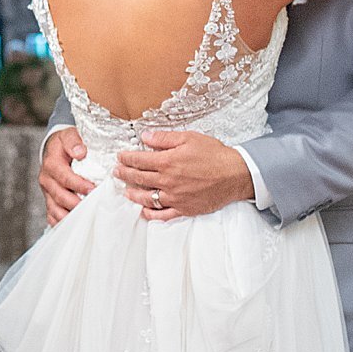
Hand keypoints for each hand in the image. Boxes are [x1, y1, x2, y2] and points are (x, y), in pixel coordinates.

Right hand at [39, 127, 92, 225]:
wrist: (53, 149)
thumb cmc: (64, 144)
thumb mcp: (68, 136)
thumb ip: (74, 141)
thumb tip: (81, 152)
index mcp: (51, 164)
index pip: (64, 177)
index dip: (78, 185)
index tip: (93, 189)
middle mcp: (46, 180)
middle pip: (60, 197)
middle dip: (77, 203)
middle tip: (93, 206)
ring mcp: (47, 192)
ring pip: (55, 209)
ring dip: (70, 215)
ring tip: (86, 217)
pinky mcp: (49, 200)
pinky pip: (52, 216)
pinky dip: (62, 222)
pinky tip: (76, 223)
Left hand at [116, 130, 254, 221]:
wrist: (235, 174)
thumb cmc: (214, 155)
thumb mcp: (189, 138)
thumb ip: (164, 138)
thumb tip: (145, 136)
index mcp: (168, 162)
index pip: (139, 160)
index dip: (127, 158)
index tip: (121, 156)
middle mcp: (168, 181)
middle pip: (139, 178)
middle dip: (124, 174)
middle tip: (117, 172)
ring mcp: (175, 197)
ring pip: (147, 198)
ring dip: (133, 194)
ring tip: (126, 190)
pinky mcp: (184, 209)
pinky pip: (163, 215)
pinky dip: (151, 214)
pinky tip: (144, 211)